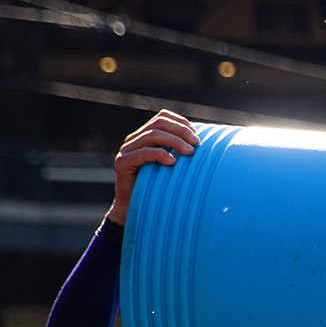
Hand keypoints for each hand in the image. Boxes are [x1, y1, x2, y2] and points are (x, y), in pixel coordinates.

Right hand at [105, 109, 199, 225]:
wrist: (134, 208)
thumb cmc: (157, 188)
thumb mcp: (171, 167)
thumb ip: (179, 153)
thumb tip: (202, 144)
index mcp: (145, 136)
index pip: (162, 117)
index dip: (180, 122)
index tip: (196, 134)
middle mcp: (134, 139)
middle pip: (158, 123)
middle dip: (181, 131)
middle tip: (197, 143)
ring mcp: (127, 149)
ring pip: (152, 135)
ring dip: (175, 142)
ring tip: (189, 153)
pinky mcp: (123, 162)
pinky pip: (143, 152)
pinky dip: (160, 154)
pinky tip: (173, 162)